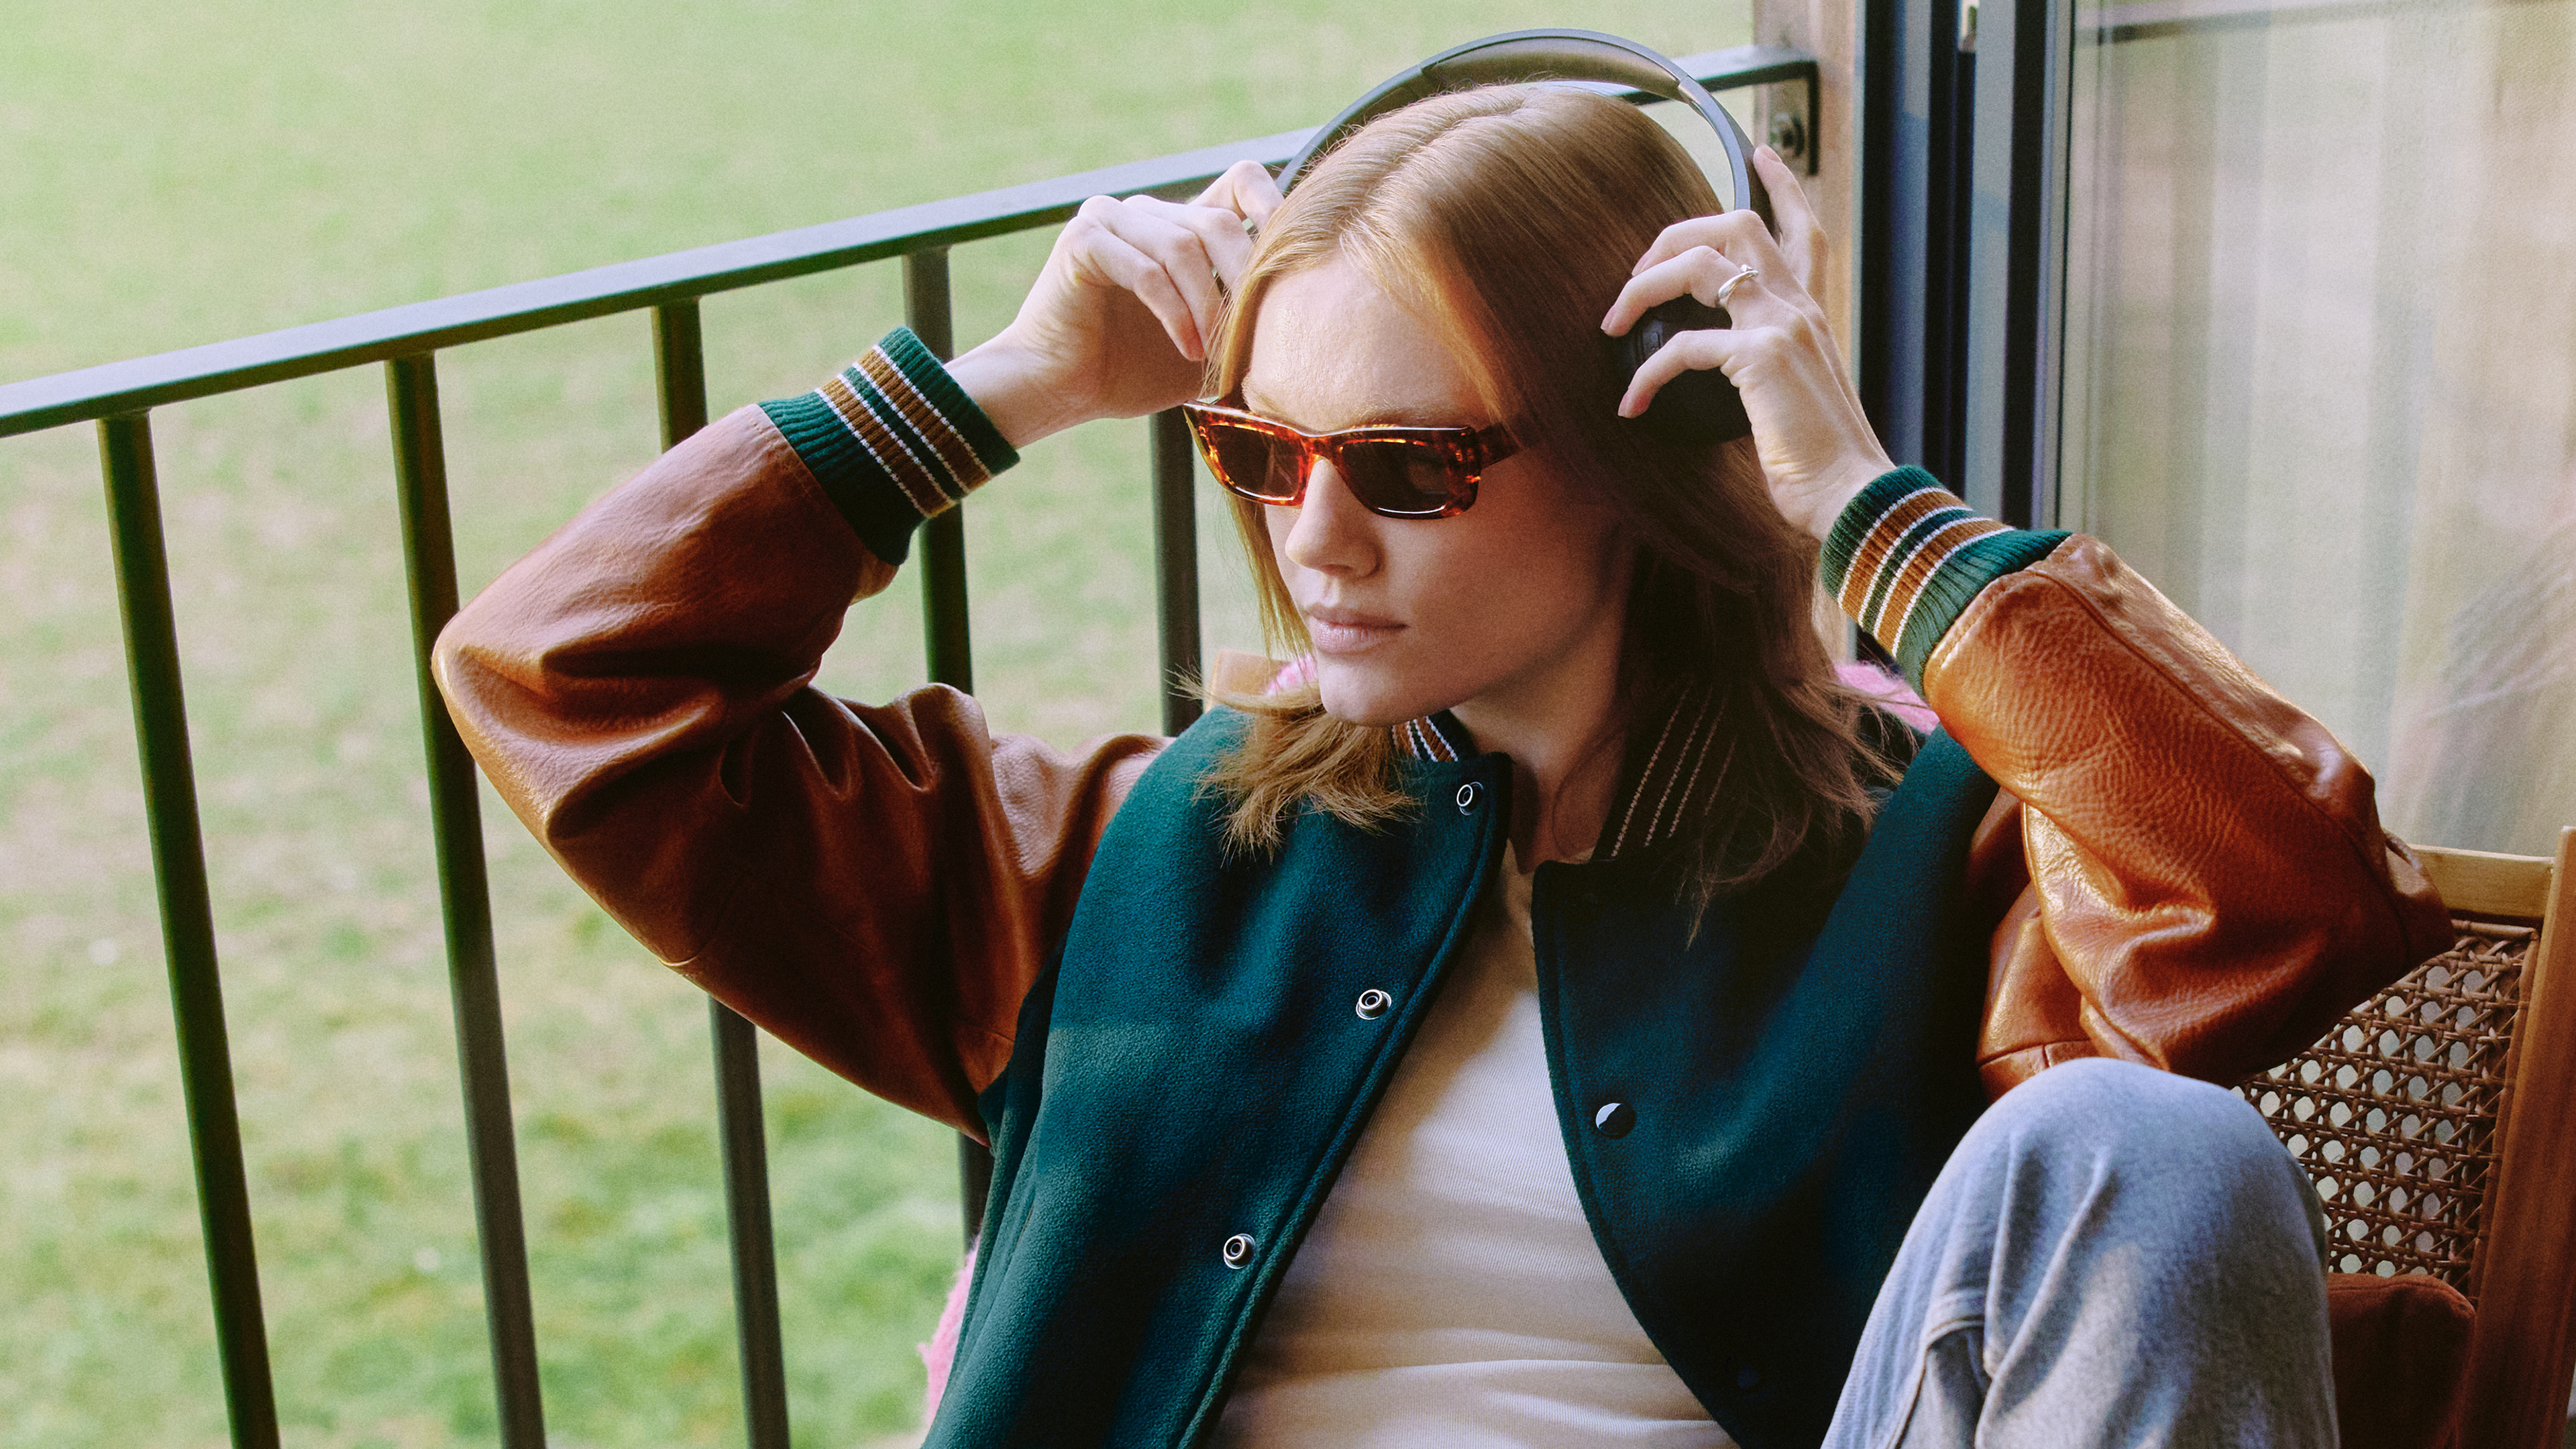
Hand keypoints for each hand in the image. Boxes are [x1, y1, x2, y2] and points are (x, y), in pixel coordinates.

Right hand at [946, 160, 1283, 447]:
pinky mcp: (1083, 241)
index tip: (1297, 255)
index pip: (1240, 182)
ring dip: (1206, 305)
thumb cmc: (1133, 371)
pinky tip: (1185, 347)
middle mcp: (1147, 211)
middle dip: (1243, 279)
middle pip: (1217, 220)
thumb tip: (1316, 323)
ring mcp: (1111, 218)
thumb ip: (1246, 321)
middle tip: (1255, 330)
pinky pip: (1146, 267)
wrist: (1060, 391)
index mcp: (1181, 225)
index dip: (1274, 204)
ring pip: (1183, 245)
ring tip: (1210, 352)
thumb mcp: (1208, 345)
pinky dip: (1173, 311)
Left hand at [1599, 146, 1894, 541]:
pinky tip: (1631, 403)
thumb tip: (1727, 369)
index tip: (1761, 153)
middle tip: (1635, 271)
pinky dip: (1645, 373)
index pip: (1804, 230)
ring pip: (1700, 262)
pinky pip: (1682, 345)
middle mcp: (1801, 307)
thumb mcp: (1794, 399)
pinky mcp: (1762, 358)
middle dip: (1673, 233)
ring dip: (1642, 286)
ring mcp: (1783, 325)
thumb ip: (1769, 369)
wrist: (1852, 495)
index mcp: (1812, 314)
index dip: (1783, 186)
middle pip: (1736, 224)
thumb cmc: (1821, 462)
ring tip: (1612, 324)